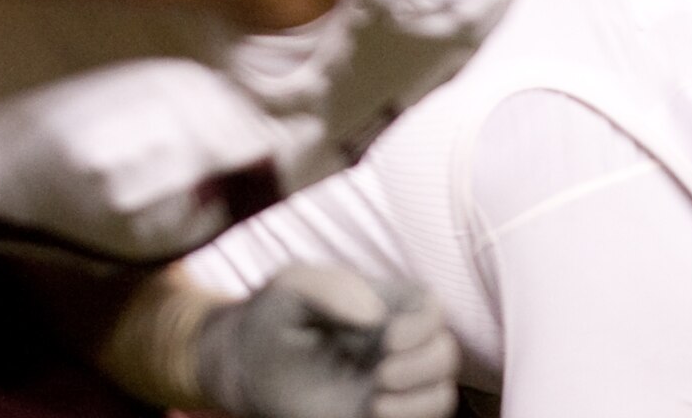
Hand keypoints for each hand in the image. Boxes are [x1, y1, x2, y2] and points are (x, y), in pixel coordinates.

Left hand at [195, 265, 457, 417]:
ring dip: (419, 400)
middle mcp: (396, 346)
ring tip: (374, 400)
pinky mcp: (383, 414)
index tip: (388, 338)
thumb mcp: (290, 288)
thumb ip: (329, 287)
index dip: (423, 325)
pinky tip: (374, 412)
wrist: (246, 371)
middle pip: (445, 353)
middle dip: (424, 366)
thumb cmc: (272, 320)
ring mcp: (392, 384)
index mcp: (385, 306)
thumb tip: (376, 315)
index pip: (432, 309)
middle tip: (381, 374)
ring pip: (441, 393)